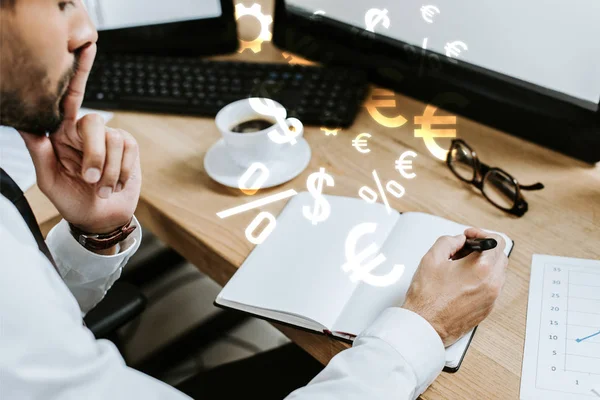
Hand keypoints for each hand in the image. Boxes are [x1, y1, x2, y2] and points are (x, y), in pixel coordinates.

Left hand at [19, 43, 140, 234]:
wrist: (100, 218)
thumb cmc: (71, 199)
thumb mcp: (48, 178)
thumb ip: (38, 149)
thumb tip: (24, 124)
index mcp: (63, 133)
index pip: (69, 98)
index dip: (79, 72)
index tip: (86, 47)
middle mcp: (87, 132)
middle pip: (94, 123)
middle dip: (95, 155)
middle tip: (89, 179)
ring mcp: (110, 139)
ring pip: (114, 140)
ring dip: (109, 172)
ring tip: (102, 189)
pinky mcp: (130, 149)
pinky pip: (129, 150)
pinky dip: (122, 171)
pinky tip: (116, 184)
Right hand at [403, 228, 507, 346]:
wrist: (426, 325)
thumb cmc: (427, 297)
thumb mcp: (432, 258)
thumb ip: (448, 241)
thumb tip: (458, 240)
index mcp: (481, 268)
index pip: (496, 241)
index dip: (481, 234)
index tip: (470, 237)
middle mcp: (491, 283)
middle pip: (500, 256)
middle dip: (484, 249)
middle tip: (465, 250)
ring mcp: (492, 297)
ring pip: (498, 272)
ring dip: (485, 264)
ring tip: (463, 266)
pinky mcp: (488, 308)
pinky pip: (493, 287)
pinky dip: (483, 279)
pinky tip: (464, 280)